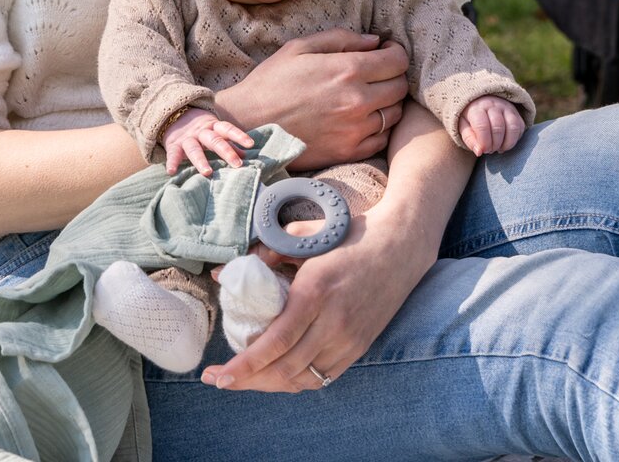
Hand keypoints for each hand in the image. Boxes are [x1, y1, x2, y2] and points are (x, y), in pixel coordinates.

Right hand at [163, 108, 253, 175]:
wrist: (172, 116)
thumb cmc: (200, 130)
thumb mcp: (214, 133)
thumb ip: (229, 144)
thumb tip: (245, 155)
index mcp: (213, 127)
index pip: (227, 129)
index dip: (239, 135)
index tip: (251, 144)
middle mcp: (201, 132)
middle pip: (214, 140)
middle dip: (226, 151)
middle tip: (237, 164)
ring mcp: (187, 138)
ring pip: (194, 149)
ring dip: (201, 160)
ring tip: (208, 172)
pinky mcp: (173, 145)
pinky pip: (173, 154)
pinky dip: (172, 162)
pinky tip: (171, 171)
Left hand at [200, 196, 434, 392]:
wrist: (400, 245)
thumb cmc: (348, 235)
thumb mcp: (305, 237)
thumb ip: (265, 253)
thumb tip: (223, 274)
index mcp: (315, 292)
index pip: (276, 341)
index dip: (245, 365)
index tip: (218, 375)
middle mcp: (334, 322)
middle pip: (285, 369)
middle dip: (248, 381)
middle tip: (219, 380)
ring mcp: (350, 339)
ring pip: (303, 379)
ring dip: (269, 384)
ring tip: (244, 378)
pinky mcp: (360, 347)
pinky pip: (323, 377)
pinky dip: (296, 380)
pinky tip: (276, 373)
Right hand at [214, 29, 408, 170]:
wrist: (248, 123)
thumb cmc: (271, 81)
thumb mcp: (300, 47)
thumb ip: (341, 39)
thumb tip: (374, 41)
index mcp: (347, 70)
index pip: (397, 60)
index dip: (395, 51)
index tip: (386, 50)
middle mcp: (357, 101)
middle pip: (400, 87)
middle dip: (394, 75)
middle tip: (377, 72)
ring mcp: (355, 129)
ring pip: (395, 114)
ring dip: (388, 102)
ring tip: (369, 95)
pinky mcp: (348, 151)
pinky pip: (382, 139)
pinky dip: (379, 127)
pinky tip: (361, 118)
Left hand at [458, 96, 524, 155]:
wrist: (481, 101)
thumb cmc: (470, 118)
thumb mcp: (463, 127)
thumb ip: (469, 139)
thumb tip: (479, 152)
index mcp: (476, 108)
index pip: (482, 126)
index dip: (484, 142)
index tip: (483, 150)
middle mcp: (493, 105)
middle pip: (498, 127)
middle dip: (494, 144)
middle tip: (490, 150)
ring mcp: (506, 108)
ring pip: (513, 127)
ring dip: (507, 143)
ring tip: (498, 148)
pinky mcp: (516, 113)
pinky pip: (520, 128)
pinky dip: (514, 140)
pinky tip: (505, 143)